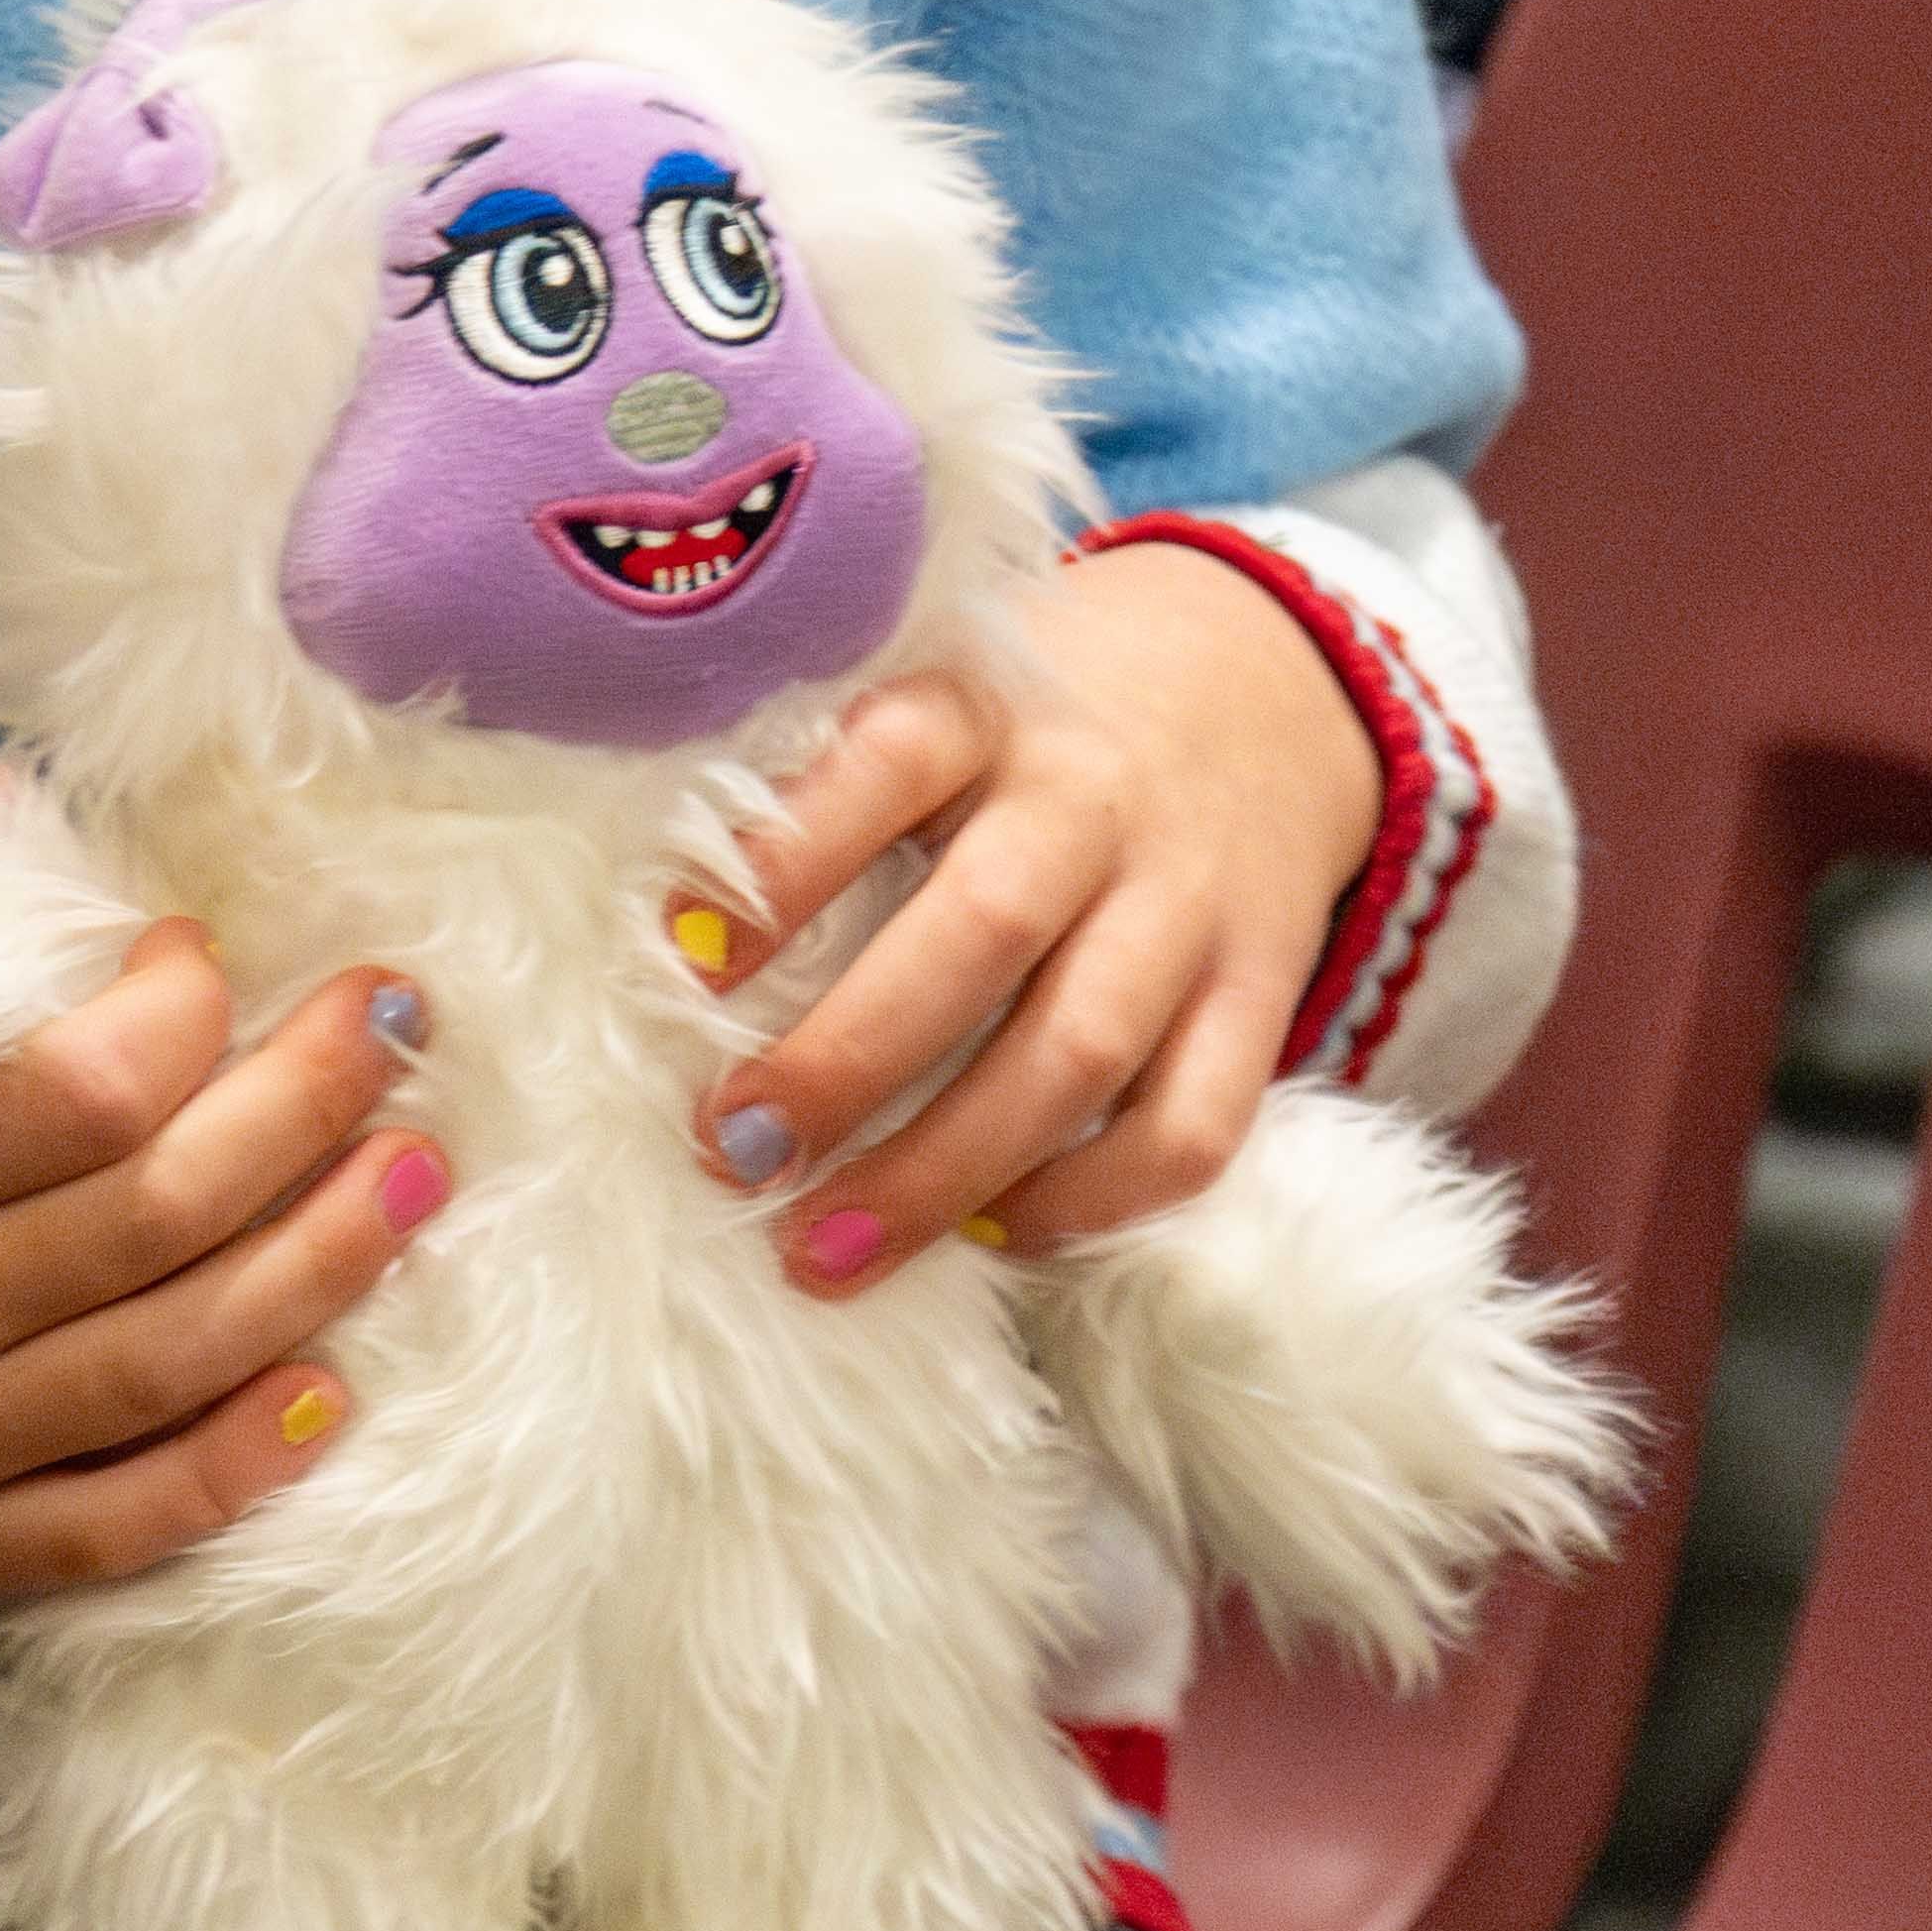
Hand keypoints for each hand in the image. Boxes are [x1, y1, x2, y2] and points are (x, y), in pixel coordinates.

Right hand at [0, 926, 432, 1599]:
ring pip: (169, 1362)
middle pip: (155, 1216)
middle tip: (397, 1019)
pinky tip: (333, 1389)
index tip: (204, 949)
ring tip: (418, 1168)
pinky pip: (121, 1521)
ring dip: (320, 1259)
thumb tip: (40, 875)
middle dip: (302, 1104)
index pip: (64, 1098)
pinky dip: (237, 1459)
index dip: (175, 1015)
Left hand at [692, 537, 1379, 1288]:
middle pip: (984, 933)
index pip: (885, 765)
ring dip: (943, 1171)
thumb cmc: (1031, 728)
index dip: (785, 861)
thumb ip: (829, 789)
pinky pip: (1190, 1125)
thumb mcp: (935, 701)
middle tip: (734, 1149)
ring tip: (823, 1248)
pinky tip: (991, 1235)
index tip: (680, 956)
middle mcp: (1094, 802)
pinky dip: (1089, 1201)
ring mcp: (1189, 904)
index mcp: (986, 710)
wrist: (1264, 682)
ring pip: (1082, 1054)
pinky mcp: (1258, 994)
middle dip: (847, 1061)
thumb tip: (667, 935)